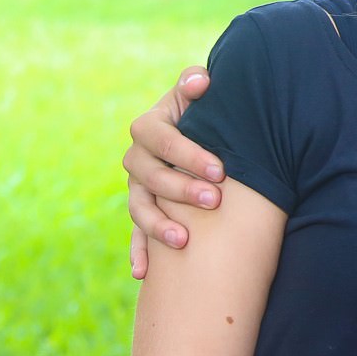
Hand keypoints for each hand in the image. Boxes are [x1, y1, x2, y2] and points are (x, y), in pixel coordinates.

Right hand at [126, 67, 223, 277]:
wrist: (201, 131)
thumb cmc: (205, 109)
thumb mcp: (199, 92)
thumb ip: (196, 84)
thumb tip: (201, 82)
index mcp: (149, 127)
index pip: (162, 140)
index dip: (189, 154)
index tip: (220, 170)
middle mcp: (137, 158)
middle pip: (151, 177)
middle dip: (182, 190)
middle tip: (215, 201)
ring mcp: (137, 187)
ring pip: (140, 208)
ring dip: (158, 226)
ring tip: (183, 241)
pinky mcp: (143, 210)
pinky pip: (136, 233)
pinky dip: (139, 252)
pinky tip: (142, 273)